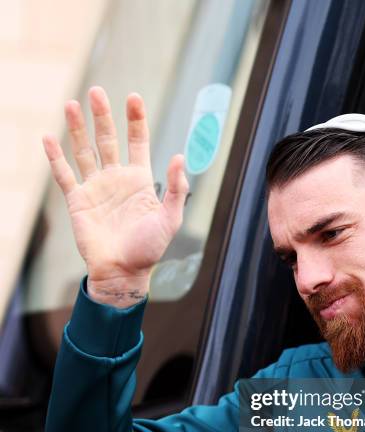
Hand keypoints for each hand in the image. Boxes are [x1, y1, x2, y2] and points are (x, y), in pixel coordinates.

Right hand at [42, 86, 188, 306]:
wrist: (123, 272)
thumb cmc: (150, 249)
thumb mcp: (170, 218)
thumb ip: (176, 189)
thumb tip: (180, 156)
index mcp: (140, 180)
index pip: (137, 142)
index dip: (136, 120)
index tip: (133, 97)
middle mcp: (116, 179)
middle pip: (108, 139)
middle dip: (103, 116)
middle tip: (97, 92)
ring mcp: (96, 188)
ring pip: (84, 151)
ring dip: (77, 128)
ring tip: (72, 104)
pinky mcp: (78, 201)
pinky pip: (64, 174)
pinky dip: (55, 157)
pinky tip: (48, 137)